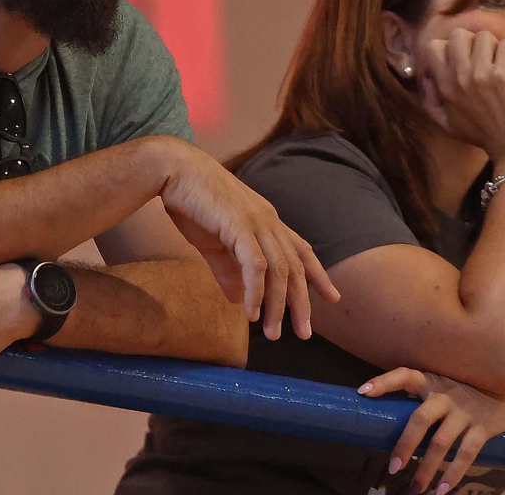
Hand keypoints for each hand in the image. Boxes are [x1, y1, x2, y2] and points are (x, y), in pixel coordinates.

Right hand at [152, 137, 339, 340]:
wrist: (172, 169)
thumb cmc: (190, 202)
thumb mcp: (212, 242)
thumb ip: (227, 271)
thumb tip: (238, 300)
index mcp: (266, 220)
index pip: (302, 250)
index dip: (318, 275)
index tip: (332, 298)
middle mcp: (268, 220)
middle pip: (295, 267)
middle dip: (302, 303)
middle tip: (304, 333)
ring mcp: (256, 221)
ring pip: (279, 271)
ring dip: (278, 306)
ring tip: (274, 333)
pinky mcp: (238, 226)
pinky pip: (255, 266)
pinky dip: (256, 292)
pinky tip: (251, 312)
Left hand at [359, 367, 504, 493]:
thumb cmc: (469, 387)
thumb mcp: (445, 383)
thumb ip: (424, 394)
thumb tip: (389, 413)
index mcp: (432, 380)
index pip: (404, 375)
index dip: (384, 382)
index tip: (362, 392)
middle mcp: (446, 394)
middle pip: (419, 419)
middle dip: (404, 446)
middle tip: (393, 468)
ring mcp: (465, 411)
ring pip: (440, 443)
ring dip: (426, 469)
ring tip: (415, 489)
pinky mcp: (483, 427)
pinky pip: (466, 453)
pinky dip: (453, 474)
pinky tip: (442, 490)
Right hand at [420, 29, 504, 163]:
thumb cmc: (482, 135)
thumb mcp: (446, 123)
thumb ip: (430, 101)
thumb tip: (426, 78)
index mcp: (444, 86)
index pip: (434, 46)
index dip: (449, 48)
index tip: (463, 60)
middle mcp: (459, 76)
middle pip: (458, 34)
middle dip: (473, 42)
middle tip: (484, 59)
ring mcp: (481, 74)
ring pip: (485, 36)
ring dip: (496, 48)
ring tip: (502, 64)